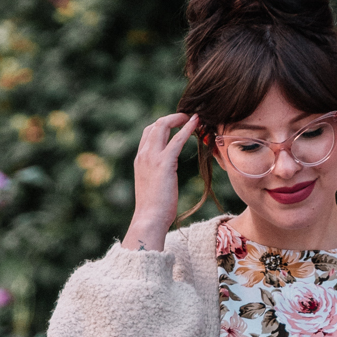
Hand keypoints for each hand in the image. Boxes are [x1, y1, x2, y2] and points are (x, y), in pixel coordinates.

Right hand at [123, 112, 197, 250]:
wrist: (149, 219)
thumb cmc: (153, 209)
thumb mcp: (152, 187)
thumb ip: (156, 175)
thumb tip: (165, 178)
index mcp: (140, 160)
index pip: (148, 133)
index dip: (163, 125)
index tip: (177, 125)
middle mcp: (143, 155)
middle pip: (155, 125)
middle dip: (172, 118)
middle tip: (187, 117)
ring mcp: (151, 157)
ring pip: (162, 126)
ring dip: (179, 118)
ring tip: (193, 117)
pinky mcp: (164, 162)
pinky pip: (176, 139)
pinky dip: (187, 128)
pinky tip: (196, 122)